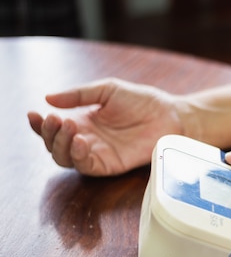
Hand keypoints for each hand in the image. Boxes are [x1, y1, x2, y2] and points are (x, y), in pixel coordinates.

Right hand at [28, 78, 184, 175]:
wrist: (170, 115)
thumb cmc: (142, 101)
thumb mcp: (107, 90)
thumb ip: (79, 95)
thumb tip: (48, 98)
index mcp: (84, 121)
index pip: (54, 127)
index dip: (40, 124)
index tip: (34, 113)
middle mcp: (87, 139)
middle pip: (54, 145)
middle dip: (49, 134)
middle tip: (55, 119)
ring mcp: (98, 153)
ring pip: (65, 158)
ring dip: (60, 144)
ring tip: (68, 127)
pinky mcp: (110, 165)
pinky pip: (86, 166)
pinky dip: (78, 156)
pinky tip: (81, 141)